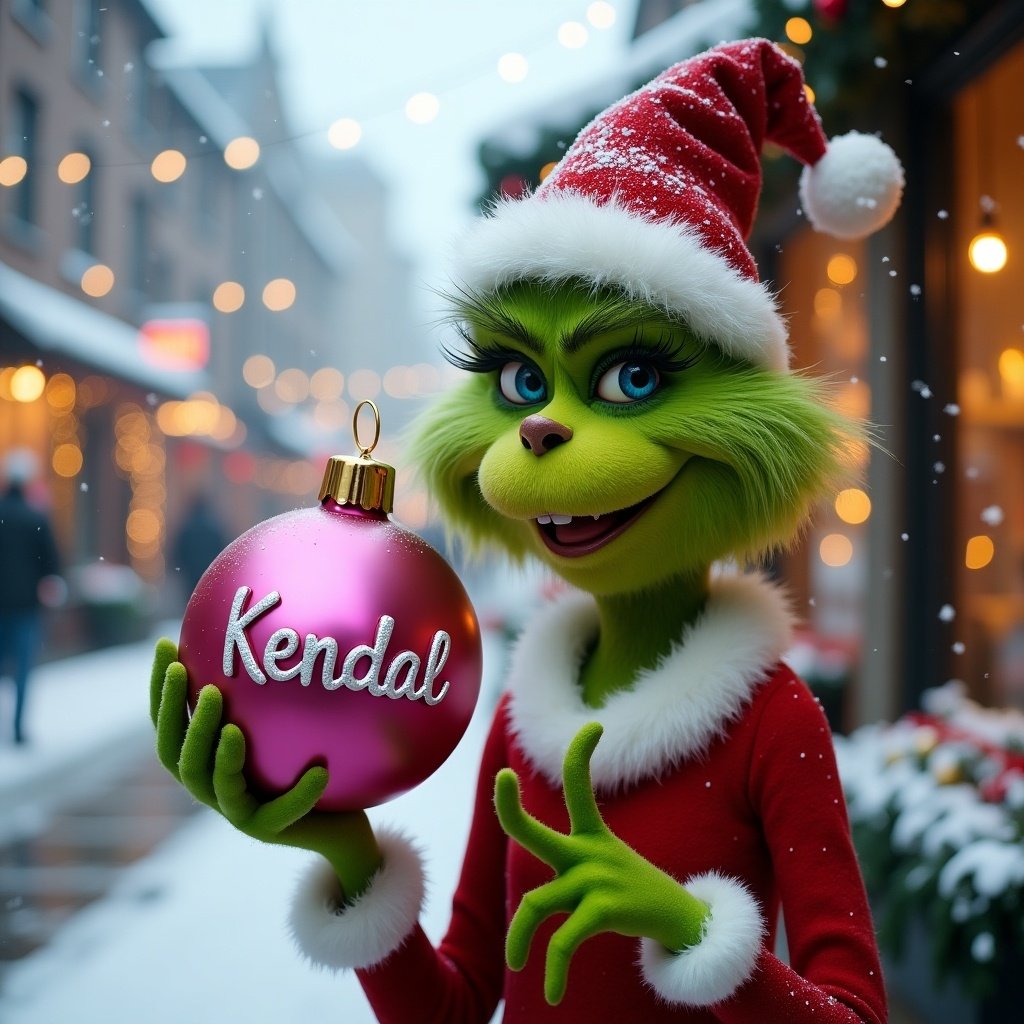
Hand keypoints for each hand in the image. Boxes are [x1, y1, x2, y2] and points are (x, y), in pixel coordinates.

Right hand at [149, 639, 380, 900]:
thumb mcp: (286, 717)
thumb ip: (268, 685)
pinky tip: (318, 769)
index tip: (166, 644)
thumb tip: (268, 617)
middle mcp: (213, 786)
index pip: (169, 724)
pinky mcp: (270, 832)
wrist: (340, 821)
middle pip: (180, 756)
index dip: (160, 688)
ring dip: (221, 754)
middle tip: (193, 679)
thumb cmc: (310, 757)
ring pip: (215, 785)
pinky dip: (298, 792)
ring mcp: (238, 813)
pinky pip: (280, 813)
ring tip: (233, 727)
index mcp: (207, 758)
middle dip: (181, 716)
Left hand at [495, 722, 709, 1004]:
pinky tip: (553, 993)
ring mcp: (596, 881)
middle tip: (502, 779)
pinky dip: (554, 968)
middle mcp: (589, 854)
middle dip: (510, 808)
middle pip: (535, 832)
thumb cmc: (637, 897)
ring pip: (537, 905)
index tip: (594, 727)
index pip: (580, 786)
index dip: (582, 756)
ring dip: (520, 939)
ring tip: (518, 961)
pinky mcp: (604, 910)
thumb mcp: (609, 871)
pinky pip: (564, 941)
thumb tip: (538, 898)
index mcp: (592, 838)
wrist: (686, 926)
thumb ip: (572, 873)